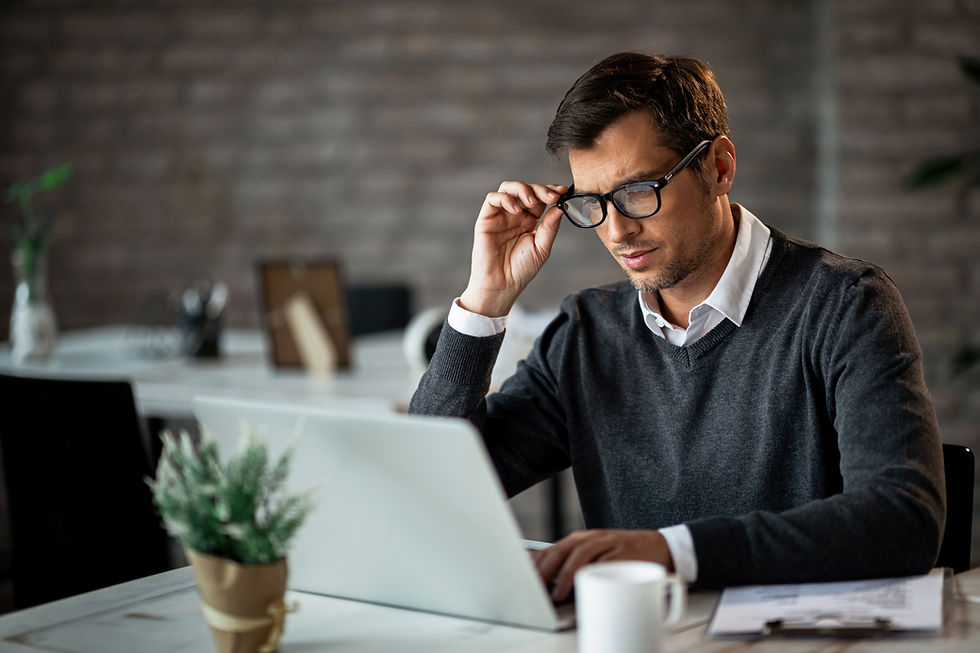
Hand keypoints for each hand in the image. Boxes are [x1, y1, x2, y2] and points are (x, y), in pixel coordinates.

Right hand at [458, 181, 566, 316]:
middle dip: (540, 189)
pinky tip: (515, 209)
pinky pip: (492, 199)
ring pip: (509, 188)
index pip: (540, 198)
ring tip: (531, 201)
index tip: (563, 191)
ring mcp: (500, 215)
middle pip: (526, 189)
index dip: (551, 191)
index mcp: (530, 220)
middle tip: (551, 196)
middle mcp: (515, 215)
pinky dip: (504, 198)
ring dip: (522, 189)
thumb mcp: (542, 248)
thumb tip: (561, 205)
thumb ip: (550, 226)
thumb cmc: (521, 270)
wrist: (502, 285)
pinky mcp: (486, 218)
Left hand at [531, 529, 673, 602]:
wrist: (661, 546)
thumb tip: (549, 586)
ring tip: (556, 593)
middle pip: (560, 550)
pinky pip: (605, 561)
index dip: (534, 564)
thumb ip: (574, 568)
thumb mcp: (596, 558)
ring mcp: (607, 543)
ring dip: (566, 574)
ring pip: (580, 553)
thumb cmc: (624, 556)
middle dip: (544, 570)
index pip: (550, 550)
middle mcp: (591, 538)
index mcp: (580, 540)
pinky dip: (592, 573)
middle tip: (533, 589)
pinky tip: (585, 584)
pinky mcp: (623, 552)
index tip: (521, 580)